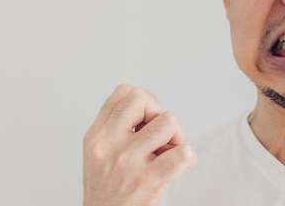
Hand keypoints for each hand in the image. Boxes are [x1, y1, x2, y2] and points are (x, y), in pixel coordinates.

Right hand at [83, 84, 195, 205]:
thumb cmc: (108, 193)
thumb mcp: (98, 154)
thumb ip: (116, 128)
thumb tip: (149, 106)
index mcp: (96, 136)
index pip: (124, 92)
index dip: (144, 102)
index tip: (146, 122)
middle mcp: (108, 145)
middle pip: (143, 98)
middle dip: (160, 113)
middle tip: (160, 137)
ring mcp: (128, 163)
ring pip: (169, 121)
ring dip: (176, 137)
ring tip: (168, 153)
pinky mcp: (148, 182)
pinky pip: (183, 153)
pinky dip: (188, 158)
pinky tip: (178, 168)